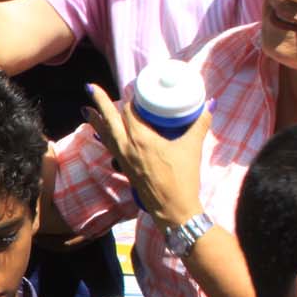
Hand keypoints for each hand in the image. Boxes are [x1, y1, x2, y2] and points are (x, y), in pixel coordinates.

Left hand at [80, 84, 208, 229]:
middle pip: (110, 119)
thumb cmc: (183, 178)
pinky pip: (110, 146)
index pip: (129, 112)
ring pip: (106, 134)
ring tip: (86, 109)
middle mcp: (127, 147)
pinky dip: (104, 136)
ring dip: (97, 120)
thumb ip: (200, 123)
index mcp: (141, 139)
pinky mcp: (125, 168)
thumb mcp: (193, 147)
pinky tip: (101, 134)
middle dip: (100, 102)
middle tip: (90, 87)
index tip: (132, 87)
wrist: (173, 209)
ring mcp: (123, 159)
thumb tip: (211, 103)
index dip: (130, 98)